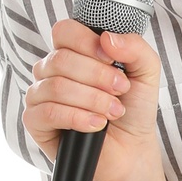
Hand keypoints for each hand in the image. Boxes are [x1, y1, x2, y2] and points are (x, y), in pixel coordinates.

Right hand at [25, 21, 162, 180]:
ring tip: (113, 112)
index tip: (112, 60)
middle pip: (61, 59)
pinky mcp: (35, 121)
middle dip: (98, 77)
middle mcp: (51, 70)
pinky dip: (77, 117)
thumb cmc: (133, 108)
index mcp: (72, 52)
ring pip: (56, 86)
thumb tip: (107, 38)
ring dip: (92, 100)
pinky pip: (48, 111)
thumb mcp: (146, 72)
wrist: (131, 149)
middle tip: (120, 91)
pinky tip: (97, 124)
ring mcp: (40, 94)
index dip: (87, 42)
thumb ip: (135, 48)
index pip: (64, 31)